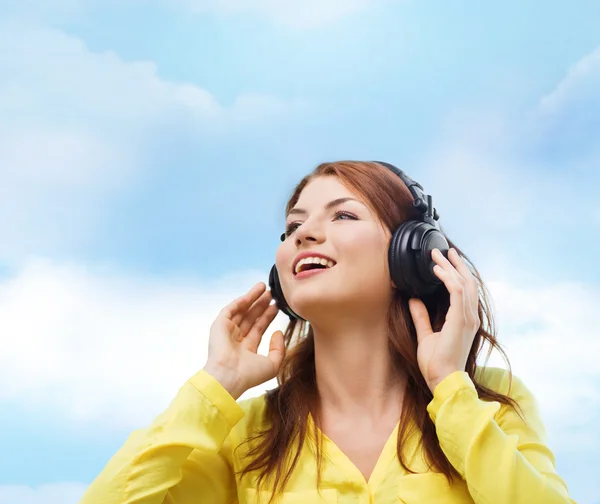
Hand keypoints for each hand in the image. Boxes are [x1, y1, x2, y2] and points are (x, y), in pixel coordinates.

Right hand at [203, 282, 284, 398]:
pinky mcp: (219, 325)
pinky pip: (232, 308)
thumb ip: (279, 349)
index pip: (258, 328)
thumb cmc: (249, 375)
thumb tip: (278, 331)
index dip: (267, 316)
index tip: (277, 306)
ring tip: (265, 287)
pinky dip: (243, 299)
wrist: (228, 377)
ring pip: (242, 310)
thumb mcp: (272, 364)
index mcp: (246, 350)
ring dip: (253, 298)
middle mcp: (235, 340)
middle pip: (251, 317)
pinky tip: (254, 292)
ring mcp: (227, 332)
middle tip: (272, 294)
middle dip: (261, 305)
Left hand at [408, 248, 479, 393]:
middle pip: (468, 282)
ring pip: (463, 283)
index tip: (445, 261)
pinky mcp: (460, 321)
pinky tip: (437, 270)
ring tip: (437, 256)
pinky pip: (457, 292)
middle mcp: (470, 317)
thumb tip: (414, 299)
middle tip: (444, 251)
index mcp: (465, 320)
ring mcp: (467, 319)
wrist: (443, 380)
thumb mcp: (426, 335)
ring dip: (450, 267)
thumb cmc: (437, 363)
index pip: (466, 290)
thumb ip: (421, 316)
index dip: (457, 273)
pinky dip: (448, 279)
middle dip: (455, 264)